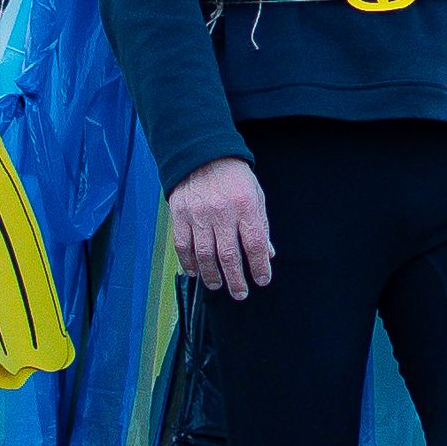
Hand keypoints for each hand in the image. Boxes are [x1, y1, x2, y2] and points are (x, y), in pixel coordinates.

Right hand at [169, 159, 274, 298]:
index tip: (262, 280)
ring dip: (212, 276)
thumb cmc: (233, 175)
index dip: (259, 267)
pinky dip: (189, 263)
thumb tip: (267, 254)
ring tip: (218, 285)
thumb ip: (261, 225)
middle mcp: (222, 212)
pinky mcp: (180, 214)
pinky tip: (195, 272)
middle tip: (240, 293)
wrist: (201, 152)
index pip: (254, 244)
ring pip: (205, 255)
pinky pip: (183, 246)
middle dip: (236, 280)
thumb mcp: (255, 195)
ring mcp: (198, 214)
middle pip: (229, 256)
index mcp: (245, 206)